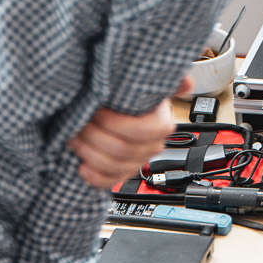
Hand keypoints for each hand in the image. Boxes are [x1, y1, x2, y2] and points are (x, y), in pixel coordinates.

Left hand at [69, 78, 194, 190]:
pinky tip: (81, 164)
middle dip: (95, 134)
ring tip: (75, 134)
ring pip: (113, 166)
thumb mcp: (149, 86)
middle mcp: (151, 147)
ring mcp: (135, 162)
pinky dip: (93, 175)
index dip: (116, 123)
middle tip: (80, 120)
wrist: (115, 113)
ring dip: (89, 151)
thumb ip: (168, 82)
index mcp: (160, 125)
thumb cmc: (131, 98)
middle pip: (122, 150)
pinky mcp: (120, 175)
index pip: (141, 131)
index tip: (99, 110)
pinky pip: (108, 182)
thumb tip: (186, 81)